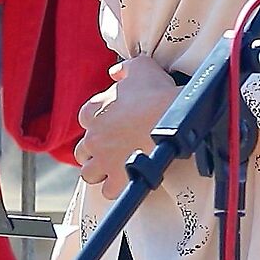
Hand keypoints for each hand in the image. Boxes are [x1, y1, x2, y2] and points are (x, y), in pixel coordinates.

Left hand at [73, 58, 181, 187]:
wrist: (176, 115)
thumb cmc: (157, 91)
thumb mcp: (140, 67)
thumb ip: (124, 69)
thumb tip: (116, 73)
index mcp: (93, 111)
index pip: (86, 120)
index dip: (99, 122)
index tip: (114, 123)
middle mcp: (93, 137)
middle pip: (83, 151)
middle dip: (95, 151)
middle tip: (113, 149)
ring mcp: (104, 160)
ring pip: (89, 174)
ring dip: (100, 172)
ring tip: (115, 169)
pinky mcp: (120, 177)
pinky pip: (109, 191)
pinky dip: (116, 189)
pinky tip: (126, 183)